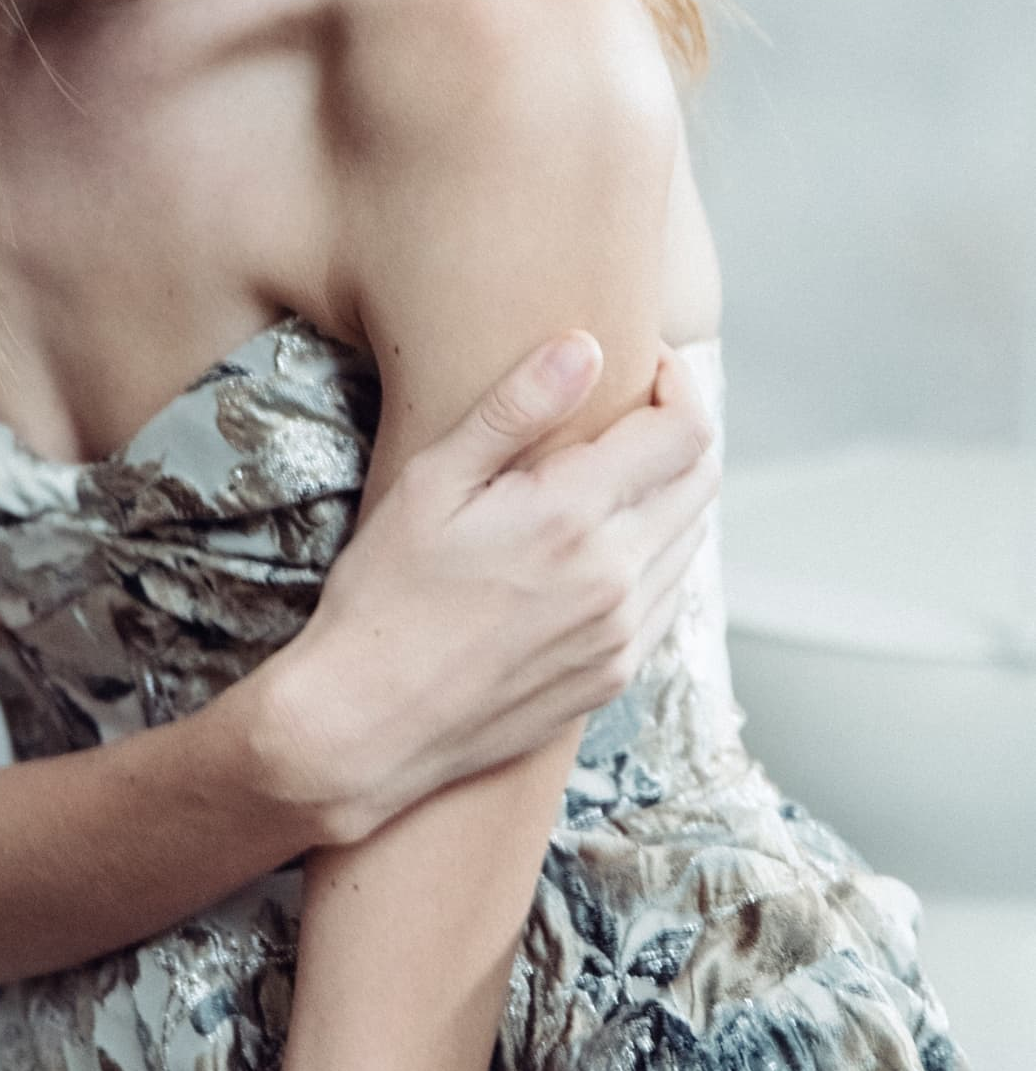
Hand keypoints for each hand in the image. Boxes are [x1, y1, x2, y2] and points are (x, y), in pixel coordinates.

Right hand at [277, 334, 719, 843]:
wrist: (369, 724)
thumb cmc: (385, 595)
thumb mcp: (431, 483)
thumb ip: (514, 410)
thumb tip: (585, 347)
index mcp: (573, 516)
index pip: (682, 430)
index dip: (673, 381)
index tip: (639, 362)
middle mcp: (616, 576)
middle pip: (701, 479)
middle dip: (677, 428)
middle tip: (627, 407)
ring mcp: (622, 633)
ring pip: (690, 538)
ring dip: (669, 491)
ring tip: (609, 470)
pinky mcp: (614, 675)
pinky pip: (667, 596)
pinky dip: (654, 553)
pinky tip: (600, 542)